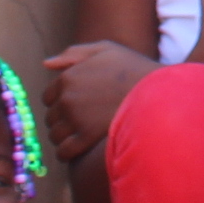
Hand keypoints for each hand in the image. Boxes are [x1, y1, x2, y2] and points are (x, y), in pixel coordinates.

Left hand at [39, 38, 158, 165]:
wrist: (157, 92)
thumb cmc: (133, 69)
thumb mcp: (105, 50)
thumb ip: (74, 54)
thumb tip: (46, 64)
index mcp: (68, 77)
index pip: (48, 97)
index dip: (60, 102)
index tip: (76, 105)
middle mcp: (67, 99)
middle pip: (51, 117)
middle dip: (62, 120)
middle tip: (82, 120)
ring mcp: (75, 119)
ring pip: (55, 135)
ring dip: (64, 137)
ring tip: (81, 135)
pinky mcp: (85, 138)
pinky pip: (63, 151)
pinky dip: (67, 152)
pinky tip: (79, 148)